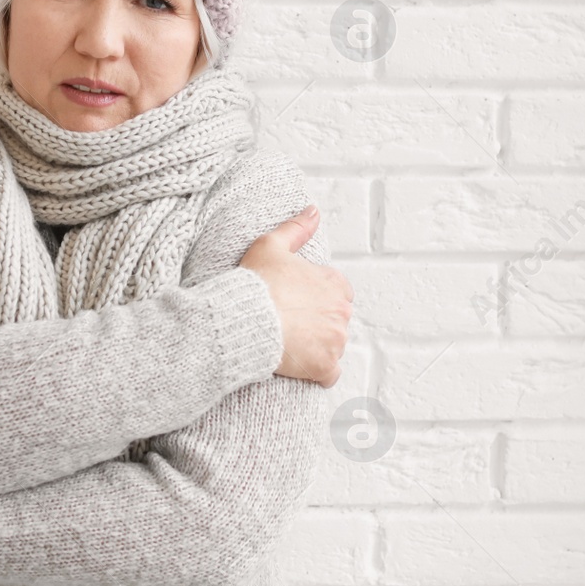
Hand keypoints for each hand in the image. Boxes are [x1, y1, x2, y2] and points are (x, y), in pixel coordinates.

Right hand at [236, 204, 352, 387]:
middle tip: (291, 324)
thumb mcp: (271, 245)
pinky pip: (330, 374)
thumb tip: (313, 211)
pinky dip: (318, 373)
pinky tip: (299, 365)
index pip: (339, 293)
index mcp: (333, 283)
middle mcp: (341, 311)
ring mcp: (335, 340)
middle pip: (337, 320)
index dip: (318, 299)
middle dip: (319, 324)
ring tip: (290, 343)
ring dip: (317, 347)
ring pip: (333, 346)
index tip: (299, 303)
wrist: (243, 319)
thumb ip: (296, 228)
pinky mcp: (324, 366)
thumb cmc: (255, 283)